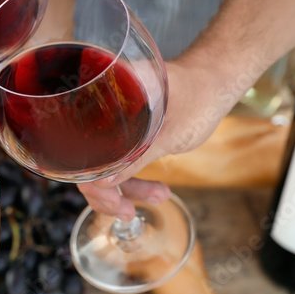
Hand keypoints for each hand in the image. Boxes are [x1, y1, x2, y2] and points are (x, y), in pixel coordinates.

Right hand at [78, 58, 234, 216]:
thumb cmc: (199, 96)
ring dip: (127, 188)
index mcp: (101, 99)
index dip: (91, 180)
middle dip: (109, 192)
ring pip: (105, 164)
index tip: (117, 202)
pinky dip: (134, 177)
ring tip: (160, 196)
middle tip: (130, 211)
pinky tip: (156, 189)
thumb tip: (102, 183)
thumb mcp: (169, 133)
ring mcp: (112, 122)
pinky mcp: (125, 131)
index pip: (79, 146)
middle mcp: (100, 110)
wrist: (216, 82)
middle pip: (87, 160)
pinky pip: (119, 159)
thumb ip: (135, 156)